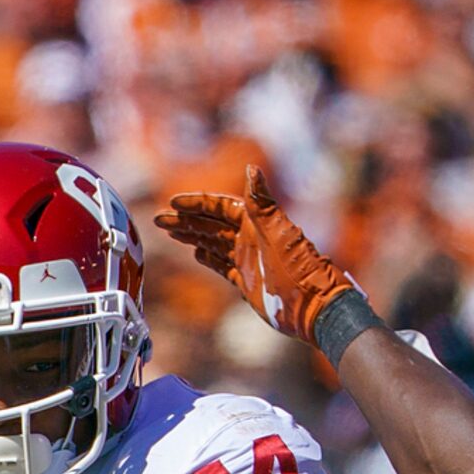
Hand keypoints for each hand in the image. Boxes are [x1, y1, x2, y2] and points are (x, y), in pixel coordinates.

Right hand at [154, 167, 358, 343]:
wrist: (314, 305)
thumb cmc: (298, 268)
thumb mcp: (278, 231)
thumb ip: (261, 202)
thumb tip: (252, 167)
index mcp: (256, 223)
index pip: (220, 207)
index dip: (198, 204)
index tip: (174, 202)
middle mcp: (251, 238)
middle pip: (212, 224)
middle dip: (186, 220)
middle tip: (160, 220)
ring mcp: (249, 260)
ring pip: (214, 243)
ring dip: (193, 237)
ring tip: (171, 233)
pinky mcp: (248, 281)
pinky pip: (224, 266)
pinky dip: (210, 259)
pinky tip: (196, 254)